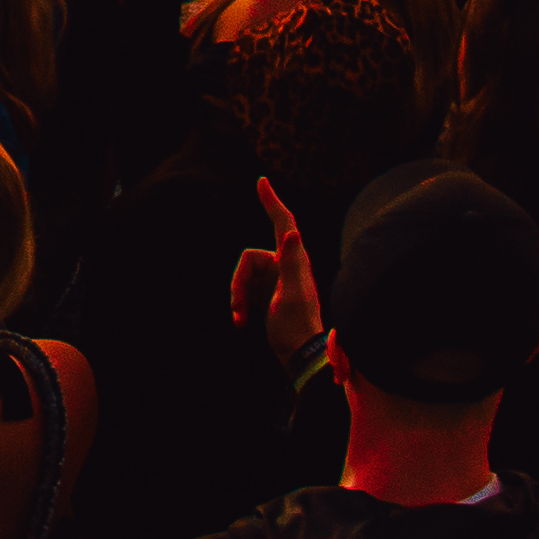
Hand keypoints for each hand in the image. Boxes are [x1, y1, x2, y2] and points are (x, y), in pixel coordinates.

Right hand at [224, 177, 320, 368]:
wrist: (300, 356)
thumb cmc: (298, 325)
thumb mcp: (293, 294)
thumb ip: (293, 263)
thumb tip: (292, 232)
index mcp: (293, 261)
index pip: (283, 222)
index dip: (272, 201)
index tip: (262, 181)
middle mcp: (284, 267)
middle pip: (248, 259)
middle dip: (238, 283)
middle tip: (237, 307)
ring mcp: (276, 281)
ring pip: (243, 276)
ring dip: (237, 297)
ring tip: (240, 319)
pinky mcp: (267, 295)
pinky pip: (244, 291)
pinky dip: (240, 305)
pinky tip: (242, 323)